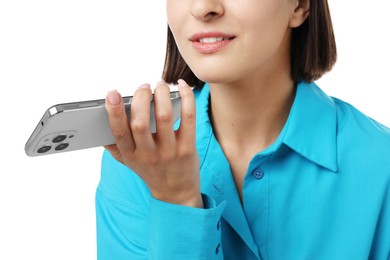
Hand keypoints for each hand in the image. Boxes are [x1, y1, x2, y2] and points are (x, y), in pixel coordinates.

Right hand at [104, 80, 202, 207]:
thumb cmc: (150, 170)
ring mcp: (169, 152)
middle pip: (139, 123)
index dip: (114, 112)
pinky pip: (188, 118)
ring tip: (160, 85)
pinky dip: (187, 98)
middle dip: (140, 98)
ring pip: (164, 117)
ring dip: (162, 95)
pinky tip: (182, 86)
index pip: (119, 132)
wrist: (176, 191)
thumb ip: (114, 145)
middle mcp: (148, 155)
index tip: (112, 93)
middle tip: (144, 86)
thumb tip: (98, 125)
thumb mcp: (128, 162)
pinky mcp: (188, 148)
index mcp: (130, 155)